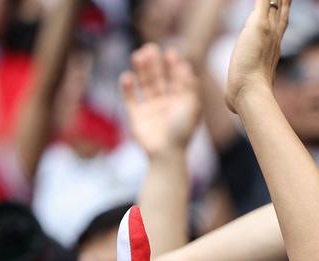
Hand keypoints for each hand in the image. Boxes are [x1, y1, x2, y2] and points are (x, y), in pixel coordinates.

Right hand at [121, 44, 200, 158]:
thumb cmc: (182, 132)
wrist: (166, 155)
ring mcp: (150, 109)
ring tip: (138, 56)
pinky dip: (127, 88)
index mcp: (181, 101)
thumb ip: (189, 87)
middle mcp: (165, 103)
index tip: (171, 53)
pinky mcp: (136, 117)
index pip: (177, 78)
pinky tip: (127, 76)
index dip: (174, 65)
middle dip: (155, 64)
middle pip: (159, 78)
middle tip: (151, 48)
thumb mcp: (191, 107)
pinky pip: (130, 99)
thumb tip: (186, 67)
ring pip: (145, 84)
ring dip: (142, 70)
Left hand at [225, 0, 290, 112]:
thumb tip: (230, 104)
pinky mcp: (258, 24)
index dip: (281, 14)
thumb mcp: (242, 85)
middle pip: (283, 10)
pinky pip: (264, 0)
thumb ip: (239, 87)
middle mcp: (275, 37)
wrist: (250, 94)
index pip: (279, 25)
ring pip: (277, 2)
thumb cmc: (244, 95)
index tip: (282, 7)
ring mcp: (269, 30)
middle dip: (285, 0)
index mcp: (272, 48)